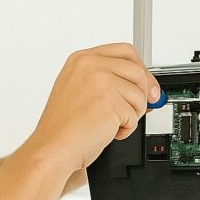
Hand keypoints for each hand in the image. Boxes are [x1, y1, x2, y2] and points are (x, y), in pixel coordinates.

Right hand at [26, 42, 158, 173]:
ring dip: (132, 114)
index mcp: (81, 60)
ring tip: (111, 124)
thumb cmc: (63, 127)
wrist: (52, 148)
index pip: (125, 51)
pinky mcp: (110, 101)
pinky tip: (107, 132)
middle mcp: (90, 65)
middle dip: (144, 92)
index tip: (146, 84)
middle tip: (140, 108)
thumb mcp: (82, 92)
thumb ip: (110, 82)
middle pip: (137, 70)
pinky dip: (126, 129)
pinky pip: (134, 115)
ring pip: (139, 94)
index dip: (140, 68)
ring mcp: (100, 82)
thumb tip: (147, 87)